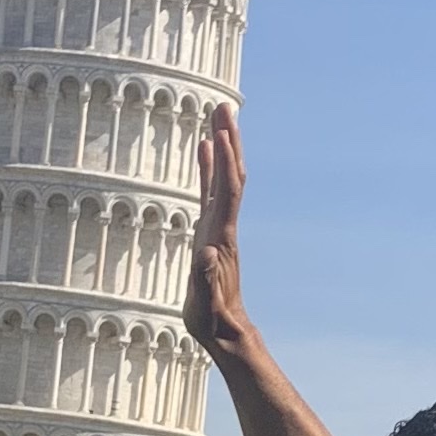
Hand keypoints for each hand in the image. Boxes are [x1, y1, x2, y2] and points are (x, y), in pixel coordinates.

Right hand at [184, 104, 248, 357]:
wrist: (224, 329)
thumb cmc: (211, 318)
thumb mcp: (205, 303)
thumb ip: (206, 279)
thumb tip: (207, 254)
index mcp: (221, 236)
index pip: (226, 190)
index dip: (225, 160)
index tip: (221, 129)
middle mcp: (224, 224)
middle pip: (231, 174)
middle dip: (229, 140)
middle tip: (223, 106)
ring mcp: (218, 226)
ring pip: (223, 178)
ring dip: (222, 146)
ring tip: (216, 116)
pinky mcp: (209, 232)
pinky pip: (210, 191)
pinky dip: (209, 167)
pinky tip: (204, 149)